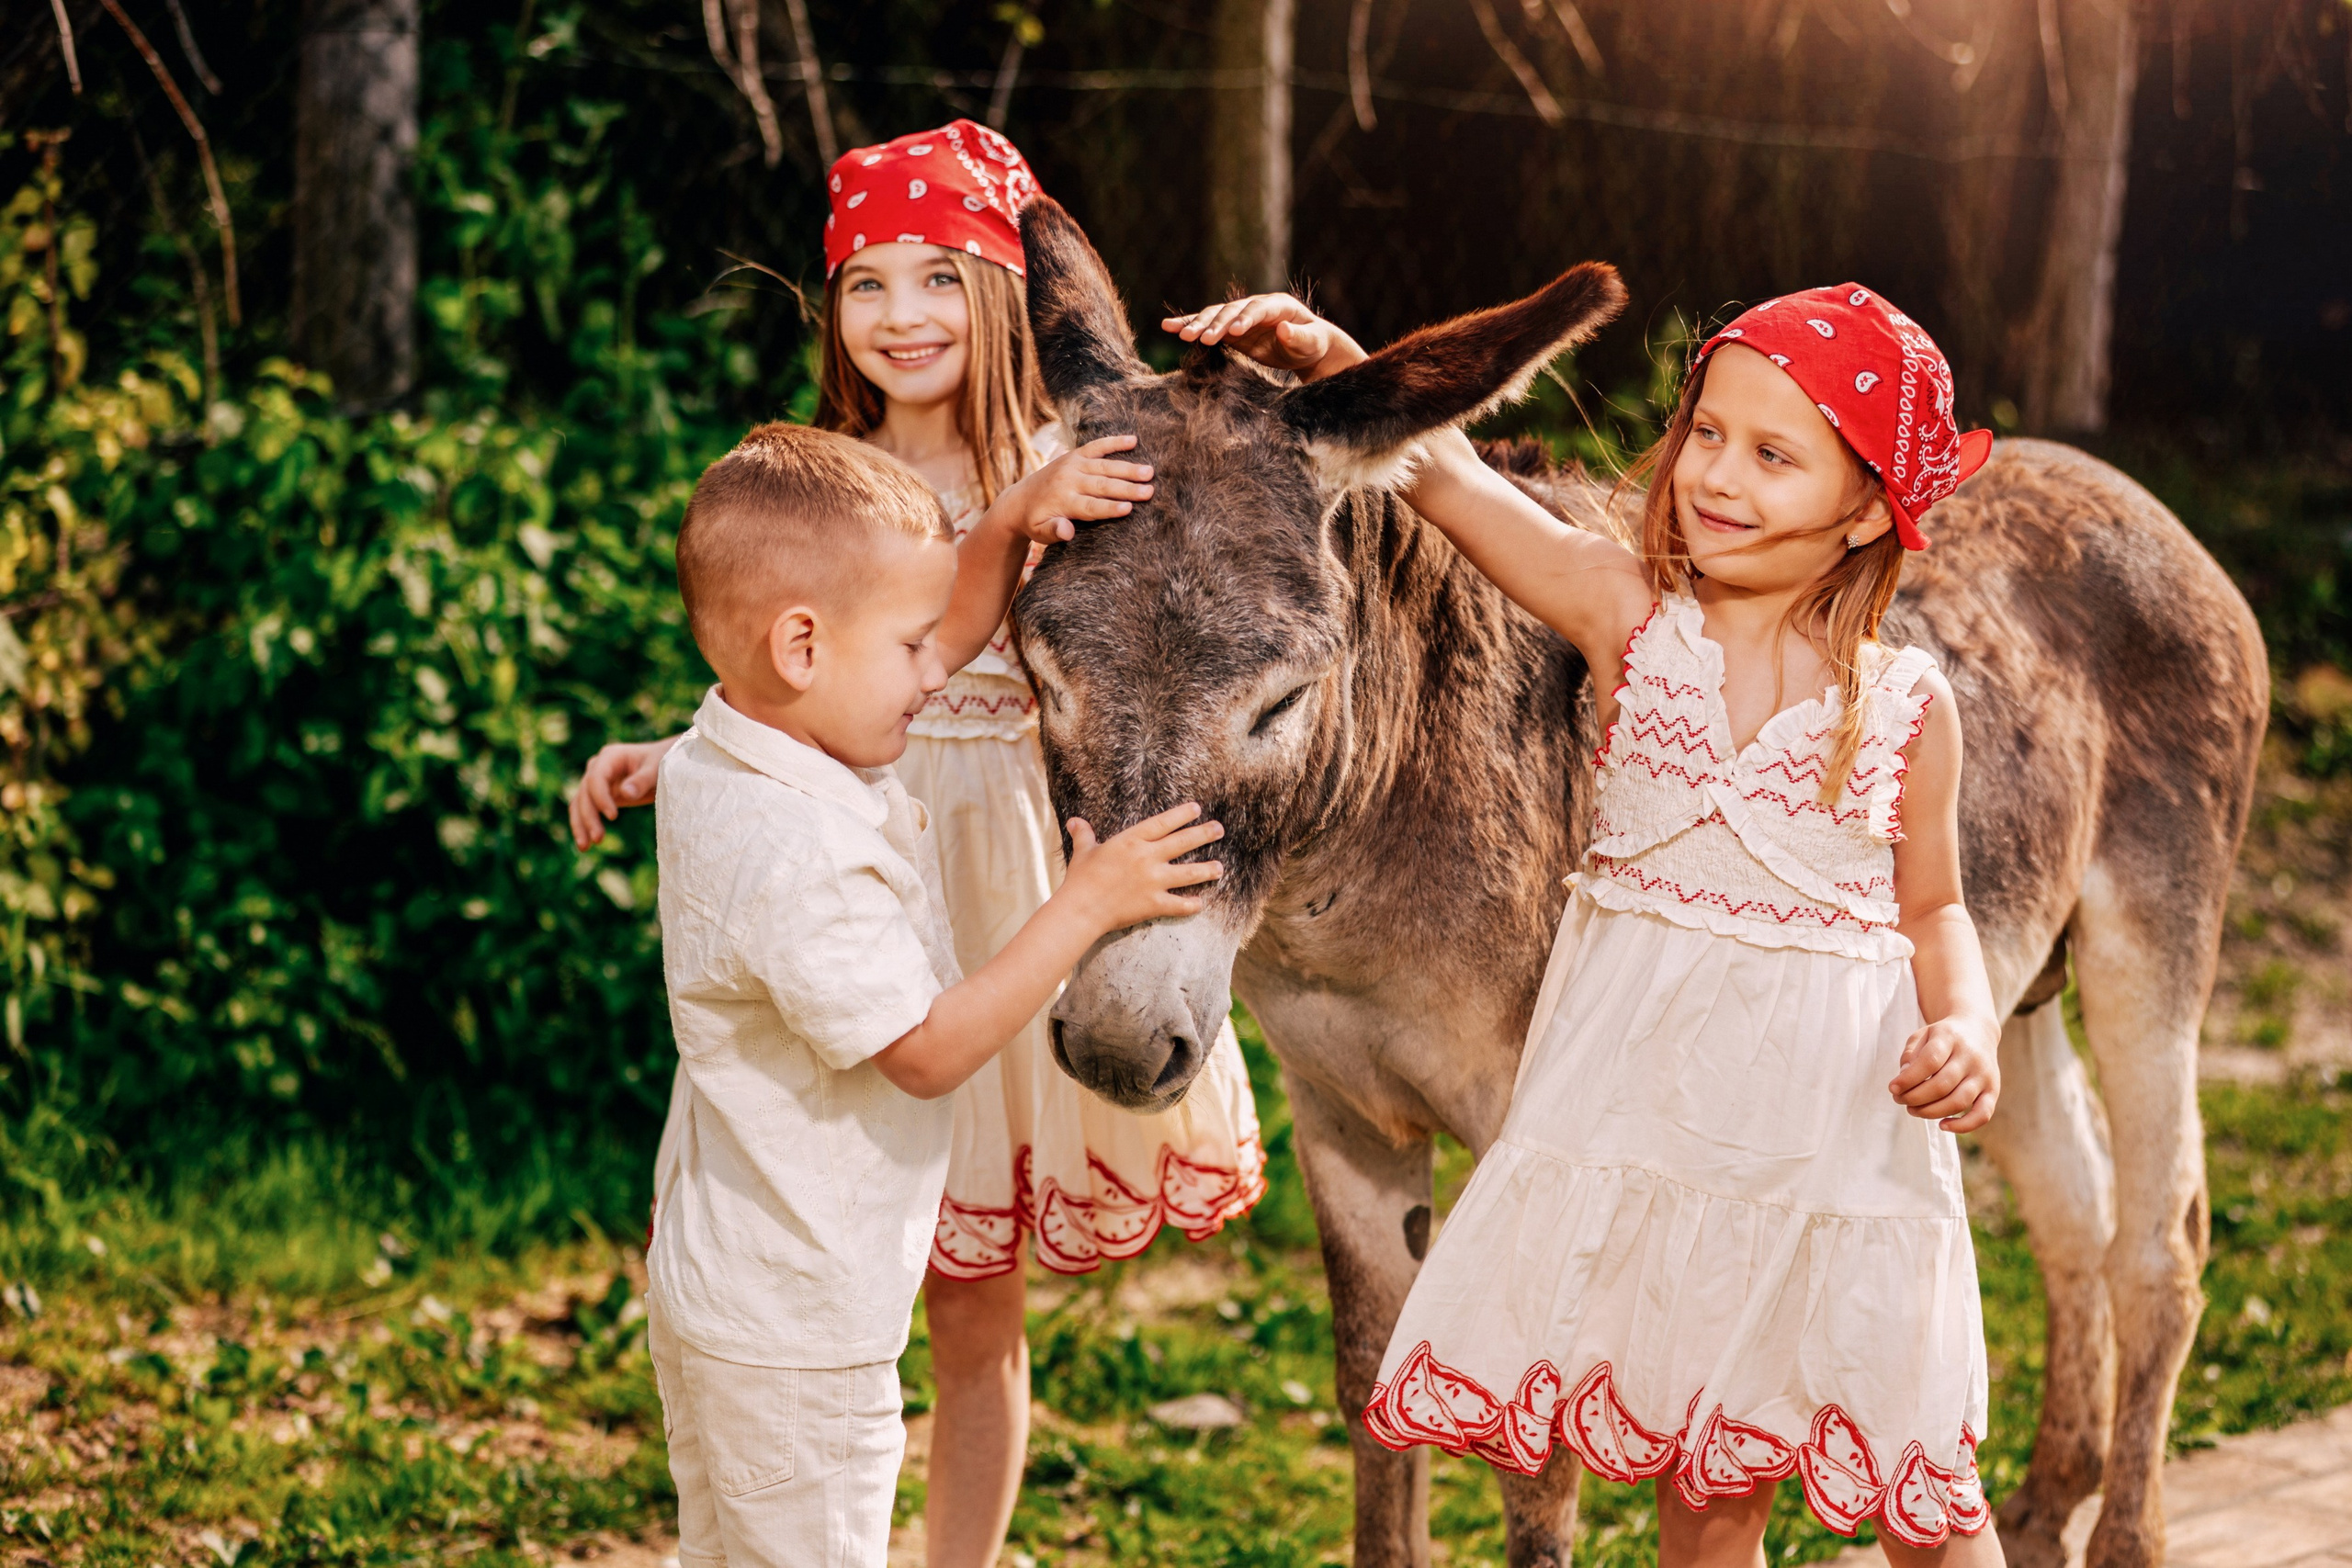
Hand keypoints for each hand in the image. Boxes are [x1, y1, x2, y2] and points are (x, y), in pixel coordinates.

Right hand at [568, 736, 678, 848]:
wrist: (665, 763)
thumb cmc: (663, 762)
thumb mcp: (657, 768)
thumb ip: (642, 780)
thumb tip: (625, 793)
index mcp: (610, 756)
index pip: (596, 778)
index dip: (601, 798)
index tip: (613, 817)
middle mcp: (598, 767)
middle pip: (585, 793)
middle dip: (589, 817)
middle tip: (598, 839)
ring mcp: (596, 781)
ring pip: (580, 803)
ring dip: (581, 825)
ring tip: (584, 847)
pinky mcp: (599, 795)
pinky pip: (586, 810)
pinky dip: (584, 826)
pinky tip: (585, 844)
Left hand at [997, 434, 1154, 544]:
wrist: (1018, 500)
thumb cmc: (1035, 522)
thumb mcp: (1039, 532)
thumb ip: (1053, 531)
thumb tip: (1068, 531)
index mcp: (1062, 501)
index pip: (1090, 506)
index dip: (1109, 507)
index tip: (1129, 508)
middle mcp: (1068, 480)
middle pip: (1102, 485)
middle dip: (1127, 488)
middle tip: (1150, 491)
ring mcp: (1072, 464)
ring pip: (1104, 466)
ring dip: (1128, 468)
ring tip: (1150, 472)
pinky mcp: (1075, 455)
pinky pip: (1097, 446)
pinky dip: (1115, 442)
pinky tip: (1134, 440)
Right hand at [1056, 801, 1223, 933]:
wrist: (1081, 908)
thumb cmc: (1080, 879)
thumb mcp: (1083, 852)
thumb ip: (1084, 835)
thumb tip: (1074, 822)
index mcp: (1131, 841)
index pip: (1163, 823)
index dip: (1182, 815)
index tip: (1197, 809)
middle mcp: (1147, 858)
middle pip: (1183, 843)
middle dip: (1204, 834)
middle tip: (1219, 829)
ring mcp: (1153, 881)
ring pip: (1189, 873)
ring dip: (1207, 870)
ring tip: (1220, 868)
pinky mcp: (1154, 903)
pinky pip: (1179, 905)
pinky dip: (1191, 905)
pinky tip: (1200, 903)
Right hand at [1161, 294, 1361, 376]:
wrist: (1306, 347)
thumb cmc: (1313, 344)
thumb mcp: (1312, 342)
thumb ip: (1300, 337)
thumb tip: (1284, 330)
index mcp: (1278, 305)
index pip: (1258, 309)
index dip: (1245, 318)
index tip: (1235, 332)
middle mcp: (1255, 306)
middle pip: (1231, 311)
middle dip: (1216, 324)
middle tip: (1201, 338)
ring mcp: (1240, 316)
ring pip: (1215, 315)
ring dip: (1198, 324)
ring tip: (1180, 334)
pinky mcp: (1230, 328)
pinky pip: (1207, 325)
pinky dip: (1189, 324)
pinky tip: (1169, 327)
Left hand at [1889, 1016, 2000, 1132]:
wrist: (1978, 1030)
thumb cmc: (1944, 1037)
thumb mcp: (1923, 1035)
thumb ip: (1911, 1054)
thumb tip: (1903, 1079)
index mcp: (1950, 1037)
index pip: (1929, 1061)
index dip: (1908, 1079)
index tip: (1892, 1088)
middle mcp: (1970, 1056)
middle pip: (1942, 1085)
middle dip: (1915, 1098)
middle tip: (1900, 1100)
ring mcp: (1984, 1075)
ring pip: (1958, 1102)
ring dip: (1931, 1112)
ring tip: (1912, 1110)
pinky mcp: (1993, 1090)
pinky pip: (1982, 1115)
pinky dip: (1963, 1125)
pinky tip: (1943, 1125)